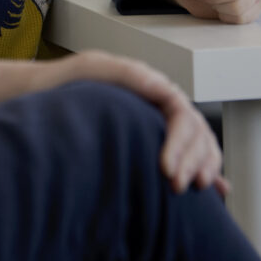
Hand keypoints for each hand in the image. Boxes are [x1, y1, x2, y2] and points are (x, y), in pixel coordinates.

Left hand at [66, 52, 226, 194]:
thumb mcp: (92, 70)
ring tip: (197, 190)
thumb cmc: (65, 84)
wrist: (44, 97)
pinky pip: (188, 157)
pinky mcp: (152, 142)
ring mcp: (158, 125)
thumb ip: (126, 74)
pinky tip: (216, 190)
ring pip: (199, 145)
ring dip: (203, 167)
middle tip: (177, 187)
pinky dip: (205, 170)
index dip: (180, 143)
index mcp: (150, 87)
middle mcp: (160, 106)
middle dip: (193, 161)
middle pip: (195, 132)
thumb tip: (161, 86)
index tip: (167, 170)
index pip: (181, 113)